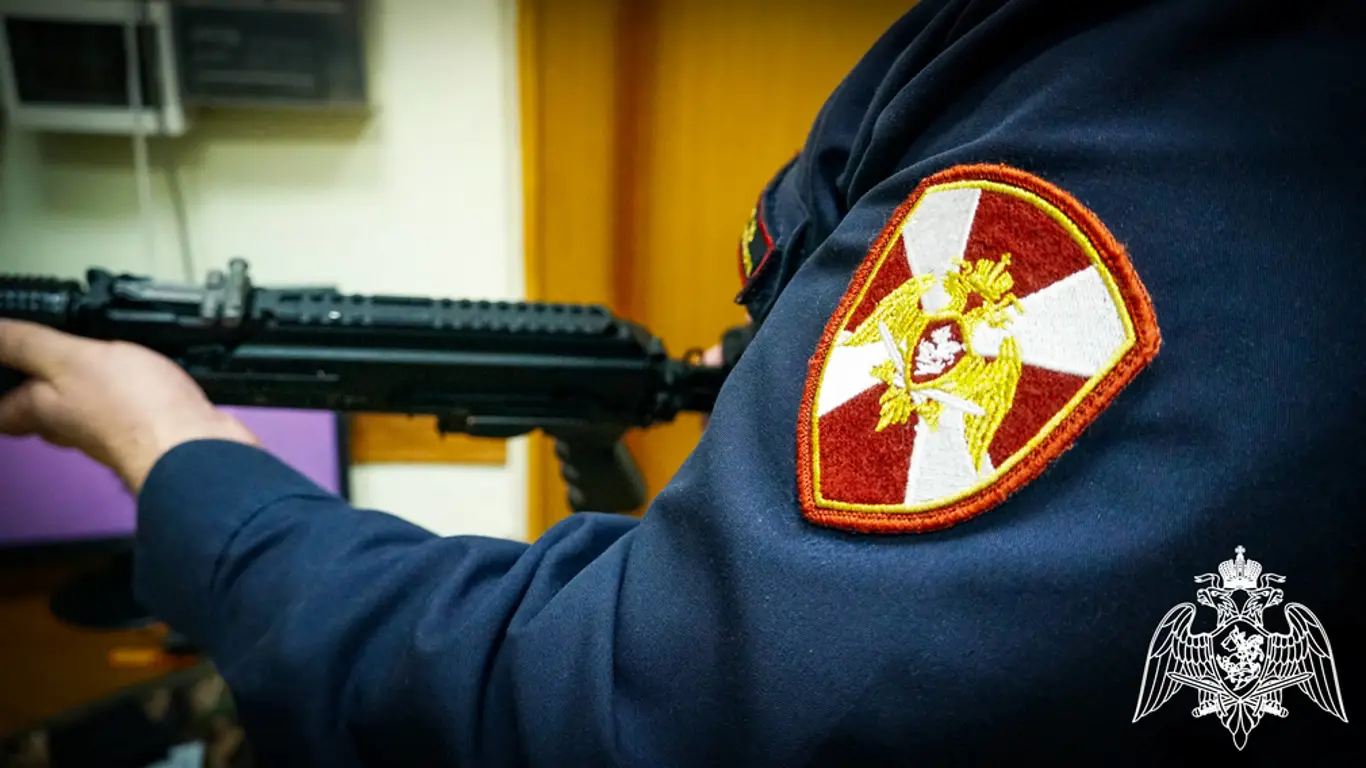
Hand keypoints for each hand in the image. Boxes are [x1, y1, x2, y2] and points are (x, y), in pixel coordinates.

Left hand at [0, 320, 257, 492]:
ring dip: (87, 389)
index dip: (0, 390)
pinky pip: (127, 408)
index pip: (1, 411)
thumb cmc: (134, 409)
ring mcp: (111, 431)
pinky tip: (139, 374)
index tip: (8, 368)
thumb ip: (25, 344)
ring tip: (93, 358)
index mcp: (40, 411)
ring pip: (85, 411)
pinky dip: (128, 392)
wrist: (195, 446)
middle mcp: (72, 427)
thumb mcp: (70, 358)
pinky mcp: (149, 429)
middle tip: (41, 364)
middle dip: (40, 392)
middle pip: (43, 415)